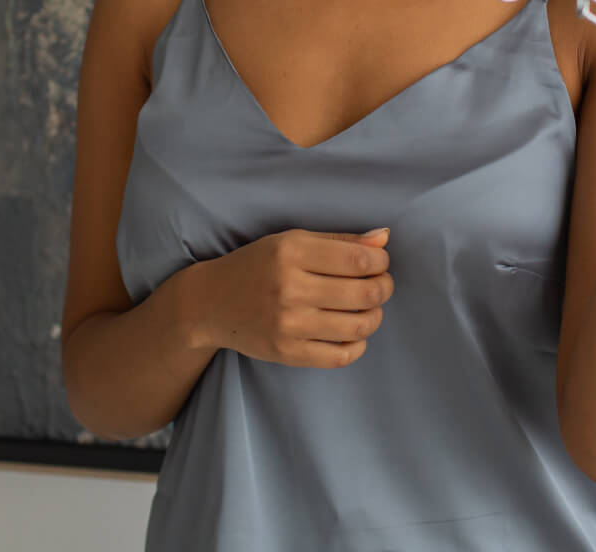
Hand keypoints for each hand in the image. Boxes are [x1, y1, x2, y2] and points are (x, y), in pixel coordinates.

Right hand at [200, 228, 392, 367]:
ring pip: (359, 326)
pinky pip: (341, 356)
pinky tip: (353, 333)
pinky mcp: (287, 353)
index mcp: (292, 252)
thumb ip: (339, 240)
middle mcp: (290, 288)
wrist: (211, 302)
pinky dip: (358, 345)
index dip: (381, 261)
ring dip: (375, 316)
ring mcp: (288, 324)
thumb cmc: (257, 265)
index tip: (380, 262)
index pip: (359, 258)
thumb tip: (384, 238)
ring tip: (369, 308)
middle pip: (365, 292)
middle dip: (384, 287)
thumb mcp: (292, 241)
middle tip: (380, 284)